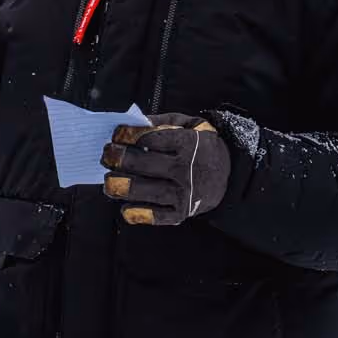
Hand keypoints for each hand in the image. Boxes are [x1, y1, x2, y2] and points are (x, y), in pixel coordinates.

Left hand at [101, 113, 231, 225]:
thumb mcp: (189, 124)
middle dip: (119, 159)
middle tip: (107, 155)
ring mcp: (184, 192)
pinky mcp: (182, 212)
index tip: (116, 135)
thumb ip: (162, 122)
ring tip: (109, 181)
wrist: (230, 173)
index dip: (128, 136)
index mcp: (188, 143)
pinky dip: (139, 214)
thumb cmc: (202, 146)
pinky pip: (157, 216)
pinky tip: (125, 208)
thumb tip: (134, 123)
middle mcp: (186, 169)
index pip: (150, 139)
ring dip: (122, 187)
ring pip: (147, 191)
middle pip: (144, 164)